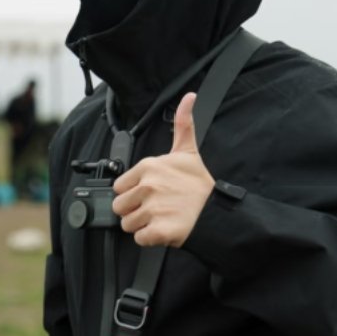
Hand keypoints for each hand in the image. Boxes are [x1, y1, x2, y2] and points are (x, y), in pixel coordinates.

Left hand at [112, 93, 213, 246]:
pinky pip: (139, 238)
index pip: (120, 186)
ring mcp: (151, 210)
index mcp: (148, 167)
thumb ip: (182, 124)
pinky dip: (150, 238)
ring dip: (142, 225)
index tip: (150, 193)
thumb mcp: (188, 151)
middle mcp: (147, 187)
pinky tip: (164, 229)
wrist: (216, 212)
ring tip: (161, 218)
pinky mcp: (157, 231)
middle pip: (120, 207)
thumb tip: (189, 96)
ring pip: (128, 224)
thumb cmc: (200, 185)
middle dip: (134, 210)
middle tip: (155, 208)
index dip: (133, 192)